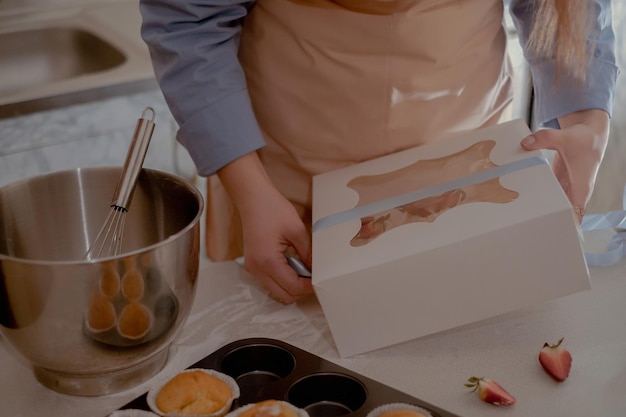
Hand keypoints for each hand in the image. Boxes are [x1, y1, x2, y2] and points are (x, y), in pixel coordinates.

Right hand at [218, 152, 313, 302]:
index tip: (322, 279)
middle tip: (314, 275)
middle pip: (284, 295)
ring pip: (277, 290)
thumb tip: (318, 270)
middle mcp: (257, 268)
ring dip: (292, 284)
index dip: (309, 286)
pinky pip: (270, 280)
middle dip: (301, 289)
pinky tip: (293, 263)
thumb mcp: (297, 230)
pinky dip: (283, 278)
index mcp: (268, 261)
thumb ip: (308, 254)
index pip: (293, 287)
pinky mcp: (252, 264)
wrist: (252, 198)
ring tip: (304, 267)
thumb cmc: (273, 209)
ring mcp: (252, 268)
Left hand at [520, 109, 609, 222]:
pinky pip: (547, 196)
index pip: (573, 215)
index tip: (547, 233)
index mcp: (580, 188)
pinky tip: (522, 202)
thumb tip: (525, 143)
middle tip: (525, 231)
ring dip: (540, 212)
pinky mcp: (558, 183)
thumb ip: (545, 139)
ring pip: (553, 207)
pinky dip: (537, 199)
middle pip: (560, 215)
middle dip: (545, 222)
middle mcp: (574, 192)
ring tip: (519, 219)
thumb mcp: (565, 137)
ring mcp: (565, 189)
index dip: (562, 226)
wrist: (590, 134)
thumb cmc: (584, 139)